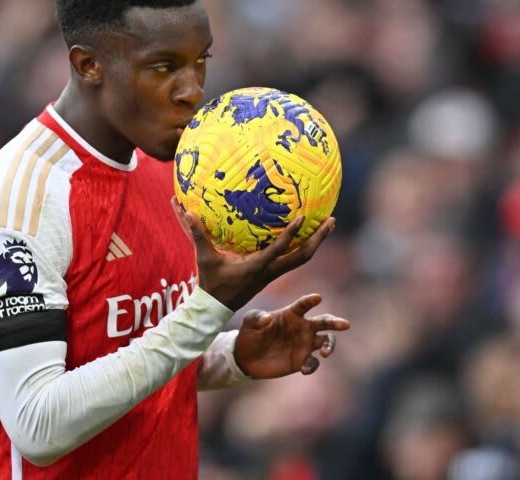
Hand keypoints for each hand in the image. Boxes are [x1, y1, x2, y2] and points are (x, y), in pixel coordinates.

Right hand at [185, 212, 334, 310]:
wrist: (216, 308)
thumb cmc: (211, 283)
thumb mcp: (205, 259)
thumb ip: (198, 235)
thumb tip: (187, 211)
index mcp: (258, 266)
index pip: (280, 249)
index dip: (292, 233)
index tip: (305, 216)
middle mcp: (271, 271)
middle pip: (303, 256)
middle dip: (319, 238)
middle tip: (332, 220)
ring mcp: (274, 273)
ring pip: (302, 258)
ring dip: (317, 242)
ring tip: (329, 224)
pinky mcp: (272, 273)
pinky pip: (294, 259)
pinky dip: (304, 246)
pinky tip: (308, 234)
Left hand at [233, 293, 349, 378]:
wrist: (246, 358)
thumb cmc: (249, 335)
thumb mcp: (249, 323)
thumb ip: (257, 318)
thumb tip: (267, 318)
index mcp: (291, 314)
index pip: (304, 305)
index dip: (310, 300)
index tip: (317, 298)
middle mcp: (302, 327)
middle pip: (324, 322)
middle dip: (336, 322)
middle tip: (345, 325)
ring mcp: (304, 344)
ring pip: (326, 341)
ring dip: (330, 346)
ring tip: (325, 352)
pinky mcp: (302, 360)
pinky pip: (313, 362)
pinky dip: (312, 365)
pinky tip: (304, 369)